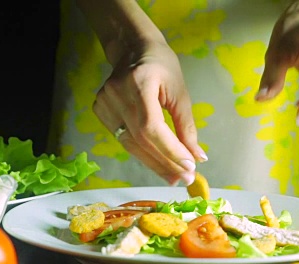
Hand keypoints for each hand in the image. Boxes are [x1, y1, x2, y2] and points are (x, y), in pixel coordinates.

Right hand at [92, 40, 205, 185]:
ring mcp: (104, 102)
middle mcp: (117, 93)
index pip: (151, 126)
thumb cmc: (162, 68)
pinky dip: (141, 153)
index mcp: (139, 83)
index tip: (189, 167)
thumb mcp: (180, 93)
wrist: (133, 50)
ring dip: (155, 163)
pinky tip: (157, 161)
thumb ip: (186, 127)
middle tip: (185, 178)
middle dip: (165, 162)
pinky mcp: (100, 110)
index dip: (170, 150)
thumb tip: (198, 158)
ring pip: (131, 144)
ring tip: (174, 176)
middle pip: (141, 139)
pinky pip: (123, 140)